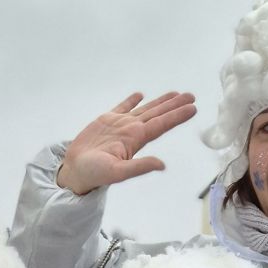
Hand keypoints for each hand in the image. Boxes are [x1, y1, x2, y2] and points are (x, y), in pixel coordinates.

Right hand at [55, 90, 196, 196]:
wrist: (75, 171)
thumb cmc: (94, 173)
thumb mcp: (117, 173)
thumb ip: (139, 167)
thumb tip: (162, 165)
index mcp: (135, 139)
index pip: (161, 124)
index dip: (177, 116)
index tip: (192, 108)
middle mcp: (131, 130)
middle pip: (157, 114)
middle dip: (174, 105)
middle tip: (191, 95)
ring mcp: (120, 125)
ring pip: (144, 110)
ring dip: (160, 102)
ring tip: (175, 94)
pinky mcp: (106, 121)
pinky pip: (122, 107)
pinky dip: (131, 100)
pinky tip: (140, 95)